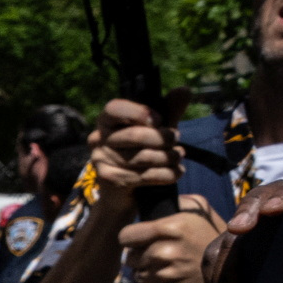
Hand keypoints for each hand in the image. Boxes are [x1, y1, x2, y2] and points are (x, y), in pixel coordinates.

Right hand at [81, 96, 177, 223]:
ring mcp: (100, 160)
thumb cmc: (142, 153)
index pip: (114, 108)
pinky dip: (167, 174)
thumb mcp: (157, 130)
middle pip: (135, 135)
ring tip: (179, 157)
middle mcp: (98, 139)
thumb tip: (184, 89)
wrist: (125, 193)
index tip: (158, 120)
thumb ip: (169, 110)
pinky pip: (144, 176)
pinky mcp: (109, 179)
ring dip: (169, 158)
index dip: (138, 112)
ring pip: (143, 157)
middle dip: (164, 138)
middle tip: (177, 140)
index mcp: (107, 121)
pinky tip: (176, 172)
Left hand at [122, 194, 223, 282]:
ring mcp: (167, 275)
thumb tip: (154, 198)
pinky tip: (166, 279)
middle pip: (130, 257)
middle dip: (140, 255)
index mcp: (171, 229)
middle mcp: (166, 252)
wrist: (233, 265)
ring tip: (165, 266)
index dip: (131, 238)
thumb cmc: (211, 234)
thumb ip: (175, 202)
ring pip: (137, 274)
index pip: (125, 236)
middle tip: (157, 253)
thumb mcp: (199, 209)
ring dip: (146, 271)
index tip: (139, 239)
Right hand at [200, 183, 282, 282]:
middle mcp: (279, 229)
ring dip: (223, 269)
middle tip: (238, 229)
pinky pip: (214, 258)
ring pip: (229, 238)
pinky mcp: (229, 252)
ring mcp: (250, 239)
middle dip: (246, 214)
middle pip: (257, 205)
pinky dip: (214, 280)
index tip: (272, 211)